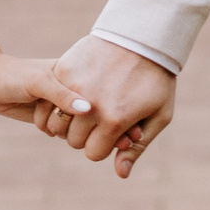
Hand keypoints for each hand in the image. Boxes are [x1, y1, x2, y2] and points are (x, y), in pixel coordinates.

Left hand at [0, 53, 96, 126]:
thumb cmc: (14, 76)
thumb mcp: (38, 82)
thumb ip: (61, 95)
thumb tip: (87, 109)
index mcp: (76, 72)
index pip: (95, 94)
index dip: (89, 105)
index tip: (65, 104)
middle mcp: (74, 89)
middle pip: (88, 115)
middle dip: (69, 118)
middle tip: (48, 106)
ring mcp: (64, 104)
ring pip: (76, 126)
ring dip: (59, 126)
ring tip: (41, 111)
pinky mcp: (54, 117)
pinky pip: (63, 132)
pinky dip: (53, 131)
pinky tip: (40, 122)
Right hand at [44, 36, 176, 178]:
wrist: (143, 36)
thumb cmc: (156, 79)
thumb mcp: (158, 115)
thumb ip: (137, 147)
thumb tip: (119, 174)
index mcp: (115, 119)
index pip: (93, 153)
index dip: (102, 146)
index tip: (112, 132)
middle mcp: (91, 105)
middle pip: (74, 140)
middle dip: (86, 135)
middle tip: (100, 118)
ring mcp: (74, 85)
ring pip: (57, 124)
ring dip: (68, 122)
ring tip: (85, 109)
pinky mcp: (63, 69)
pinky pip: (50, 101)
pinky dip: (58, 104)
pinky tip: (72, 97)